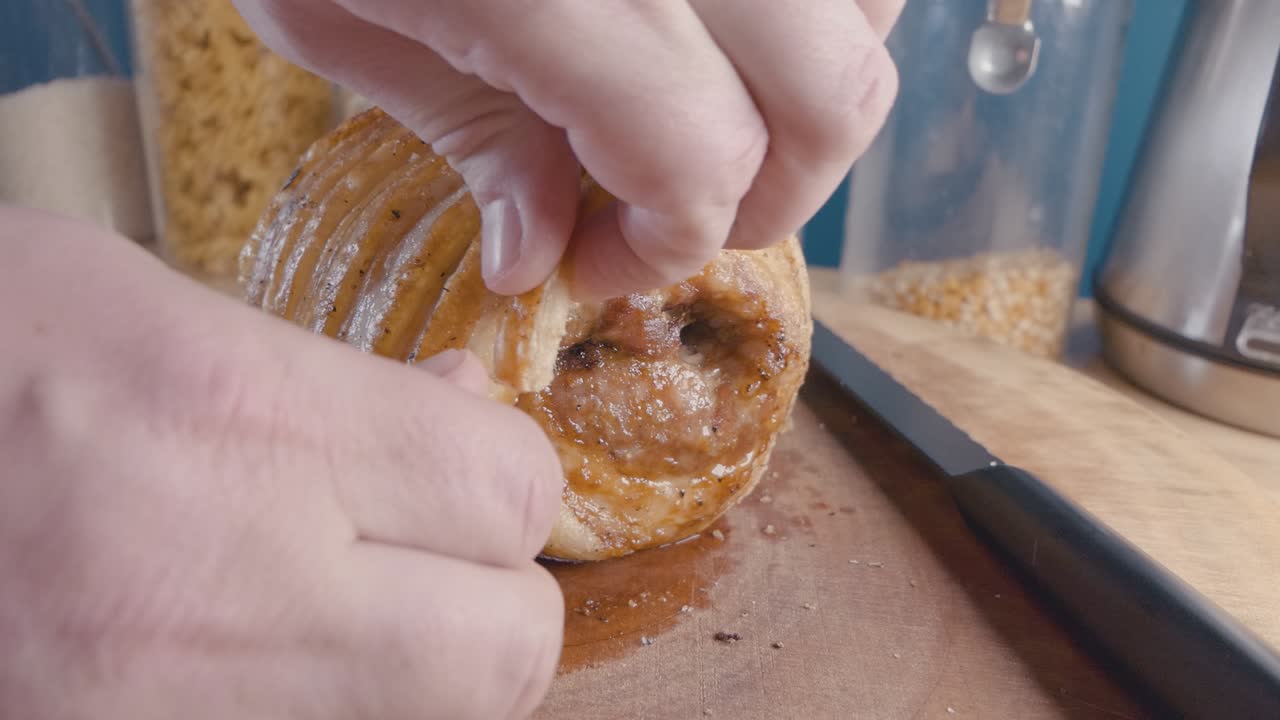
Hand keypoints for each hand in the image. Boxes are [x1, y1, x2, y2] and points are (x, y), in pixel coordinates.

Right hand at [0, 207, 564, 718]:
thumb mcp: (149, 307)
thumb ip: (329, 372)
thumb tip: (455, 408)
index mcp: (242, 426)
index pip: (510, 490)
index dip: (505, 477)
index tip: (464, 463)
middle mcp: (223, 592)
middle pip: (506, 650)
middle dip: (493, 603)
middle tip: (432, 558)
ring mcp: (170, 717)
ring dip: (416, 675)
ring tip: (337, 607)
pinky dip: (321, 714)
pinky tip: (257, 662)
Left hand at [233, 0, 903, 298]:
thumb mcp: (332, 16)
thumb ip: (467, 138)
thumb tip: (537, 254)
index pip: (698, 158)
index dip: (667, 246)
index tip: (602, 268)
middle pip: (833, 93)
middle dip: (777, 195)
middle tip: (690, 220)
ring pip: (870, 9)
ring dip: (814, 90)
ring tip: (722, 113)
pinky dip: (822, 10)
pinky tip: (734, 32)